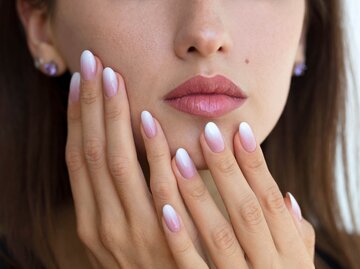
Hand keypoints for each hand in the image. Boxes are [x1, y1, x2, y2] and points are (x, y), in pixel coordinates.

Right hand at [65, 50, 205, 267]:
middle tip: (92, 63)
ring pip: (115, 161)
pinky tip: (149, 119)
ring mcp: (130, 230)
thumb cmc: (147, 260)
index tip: (80, 81)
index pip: (78, 157)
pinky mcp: (163, 236)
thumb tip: (117, 148)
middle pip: (90, 151)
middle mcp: (101, 223)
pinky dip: (151, 151)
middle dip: (90, 105)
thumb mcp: (121, 232)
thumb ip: (118, 197)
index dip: (76, 117)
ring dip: (113, 117)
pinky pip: (155, 185)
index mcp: (90, 219)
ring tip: (114, 77)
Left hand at [160, 122, 315, 267]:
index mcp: (289, 254)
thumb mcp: (296, 266)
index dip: (256, 164)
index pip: (271, 200)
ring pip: (216, 233)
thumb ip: (293, 234)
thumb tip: (287, 197)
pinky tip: (165, 207)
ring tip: (177, 155)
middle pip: (245, 210)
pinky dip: (180, 238)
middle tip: (207, 130)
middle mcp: (267, 266)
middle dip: (226, 168)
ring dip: (196, 193)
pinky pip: (192, 267)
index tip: (239, 129)